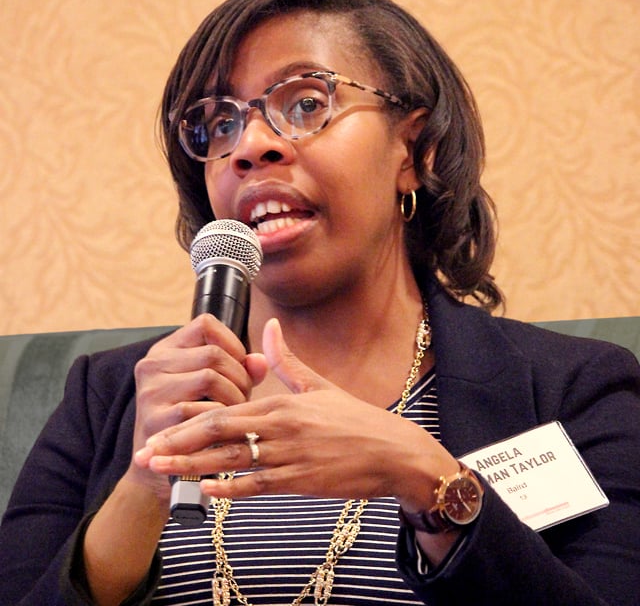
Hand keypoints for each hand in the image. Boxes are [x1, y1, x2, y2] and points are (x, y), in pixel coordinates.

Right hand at [129, 313, 266, 497]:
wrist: (159, 468)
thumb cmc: (193, 420)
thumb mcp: (212, 387)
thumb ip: (240, 369)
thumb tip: (260, 361)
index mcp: (166, 349)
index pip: (206, 324)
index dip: (233, 343)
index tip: (240, 367)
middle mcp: (152, 364)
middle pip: (213, 354)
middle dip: (240, 377)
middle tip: (244, 398)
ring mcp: (151, 391)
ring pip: (210, 378)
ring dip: (234, 398)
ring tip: (236, 413)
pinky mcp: (156, 419)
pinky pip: (204, 411)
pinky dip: (223, 421)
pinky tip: (225, 430)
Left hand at [142, 318, 450, 502]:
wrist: (392, 451)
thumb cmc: (355, 418)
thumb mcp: (320, 385)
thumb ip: (288, 360)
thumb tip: (270, 328)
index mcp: (282, 404)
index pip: (223, 410)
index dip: (188, 421)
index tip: (161, 428)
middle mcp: (280, 429)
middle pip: (218, 434)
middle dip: (178, 446)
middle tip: (146, 453)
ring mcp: (289, 458)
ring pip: (232, 463)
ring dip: (193, 468)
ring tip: (163, 472)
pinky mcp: (300, 482)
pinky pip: (259, 486)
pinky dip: (231, 489)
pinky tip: (207, 491)